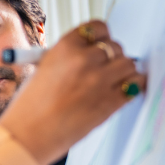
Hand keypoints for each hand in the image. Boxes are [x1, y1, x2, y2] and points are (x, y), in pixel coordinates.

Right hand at [0, 20, 145, 164]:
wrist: (29, 136)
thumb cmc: (30, 108)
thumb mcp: (42, 71)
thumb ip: (68, 59)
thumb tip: (92, 55)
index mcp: (65, 48)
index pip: (97, 28)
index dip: (101, 37)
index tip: (102, 43)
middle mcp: (84, 60)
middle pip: (115, 47)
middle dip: (111, 57)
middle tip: (105, 68)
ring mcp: (99, 81)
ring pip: (129, 64)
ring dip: (124, 72)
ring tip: (115, 81)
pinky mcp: (110, 101)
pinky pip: (135, 84)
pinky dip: (133, 86)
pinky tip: (125, 89)